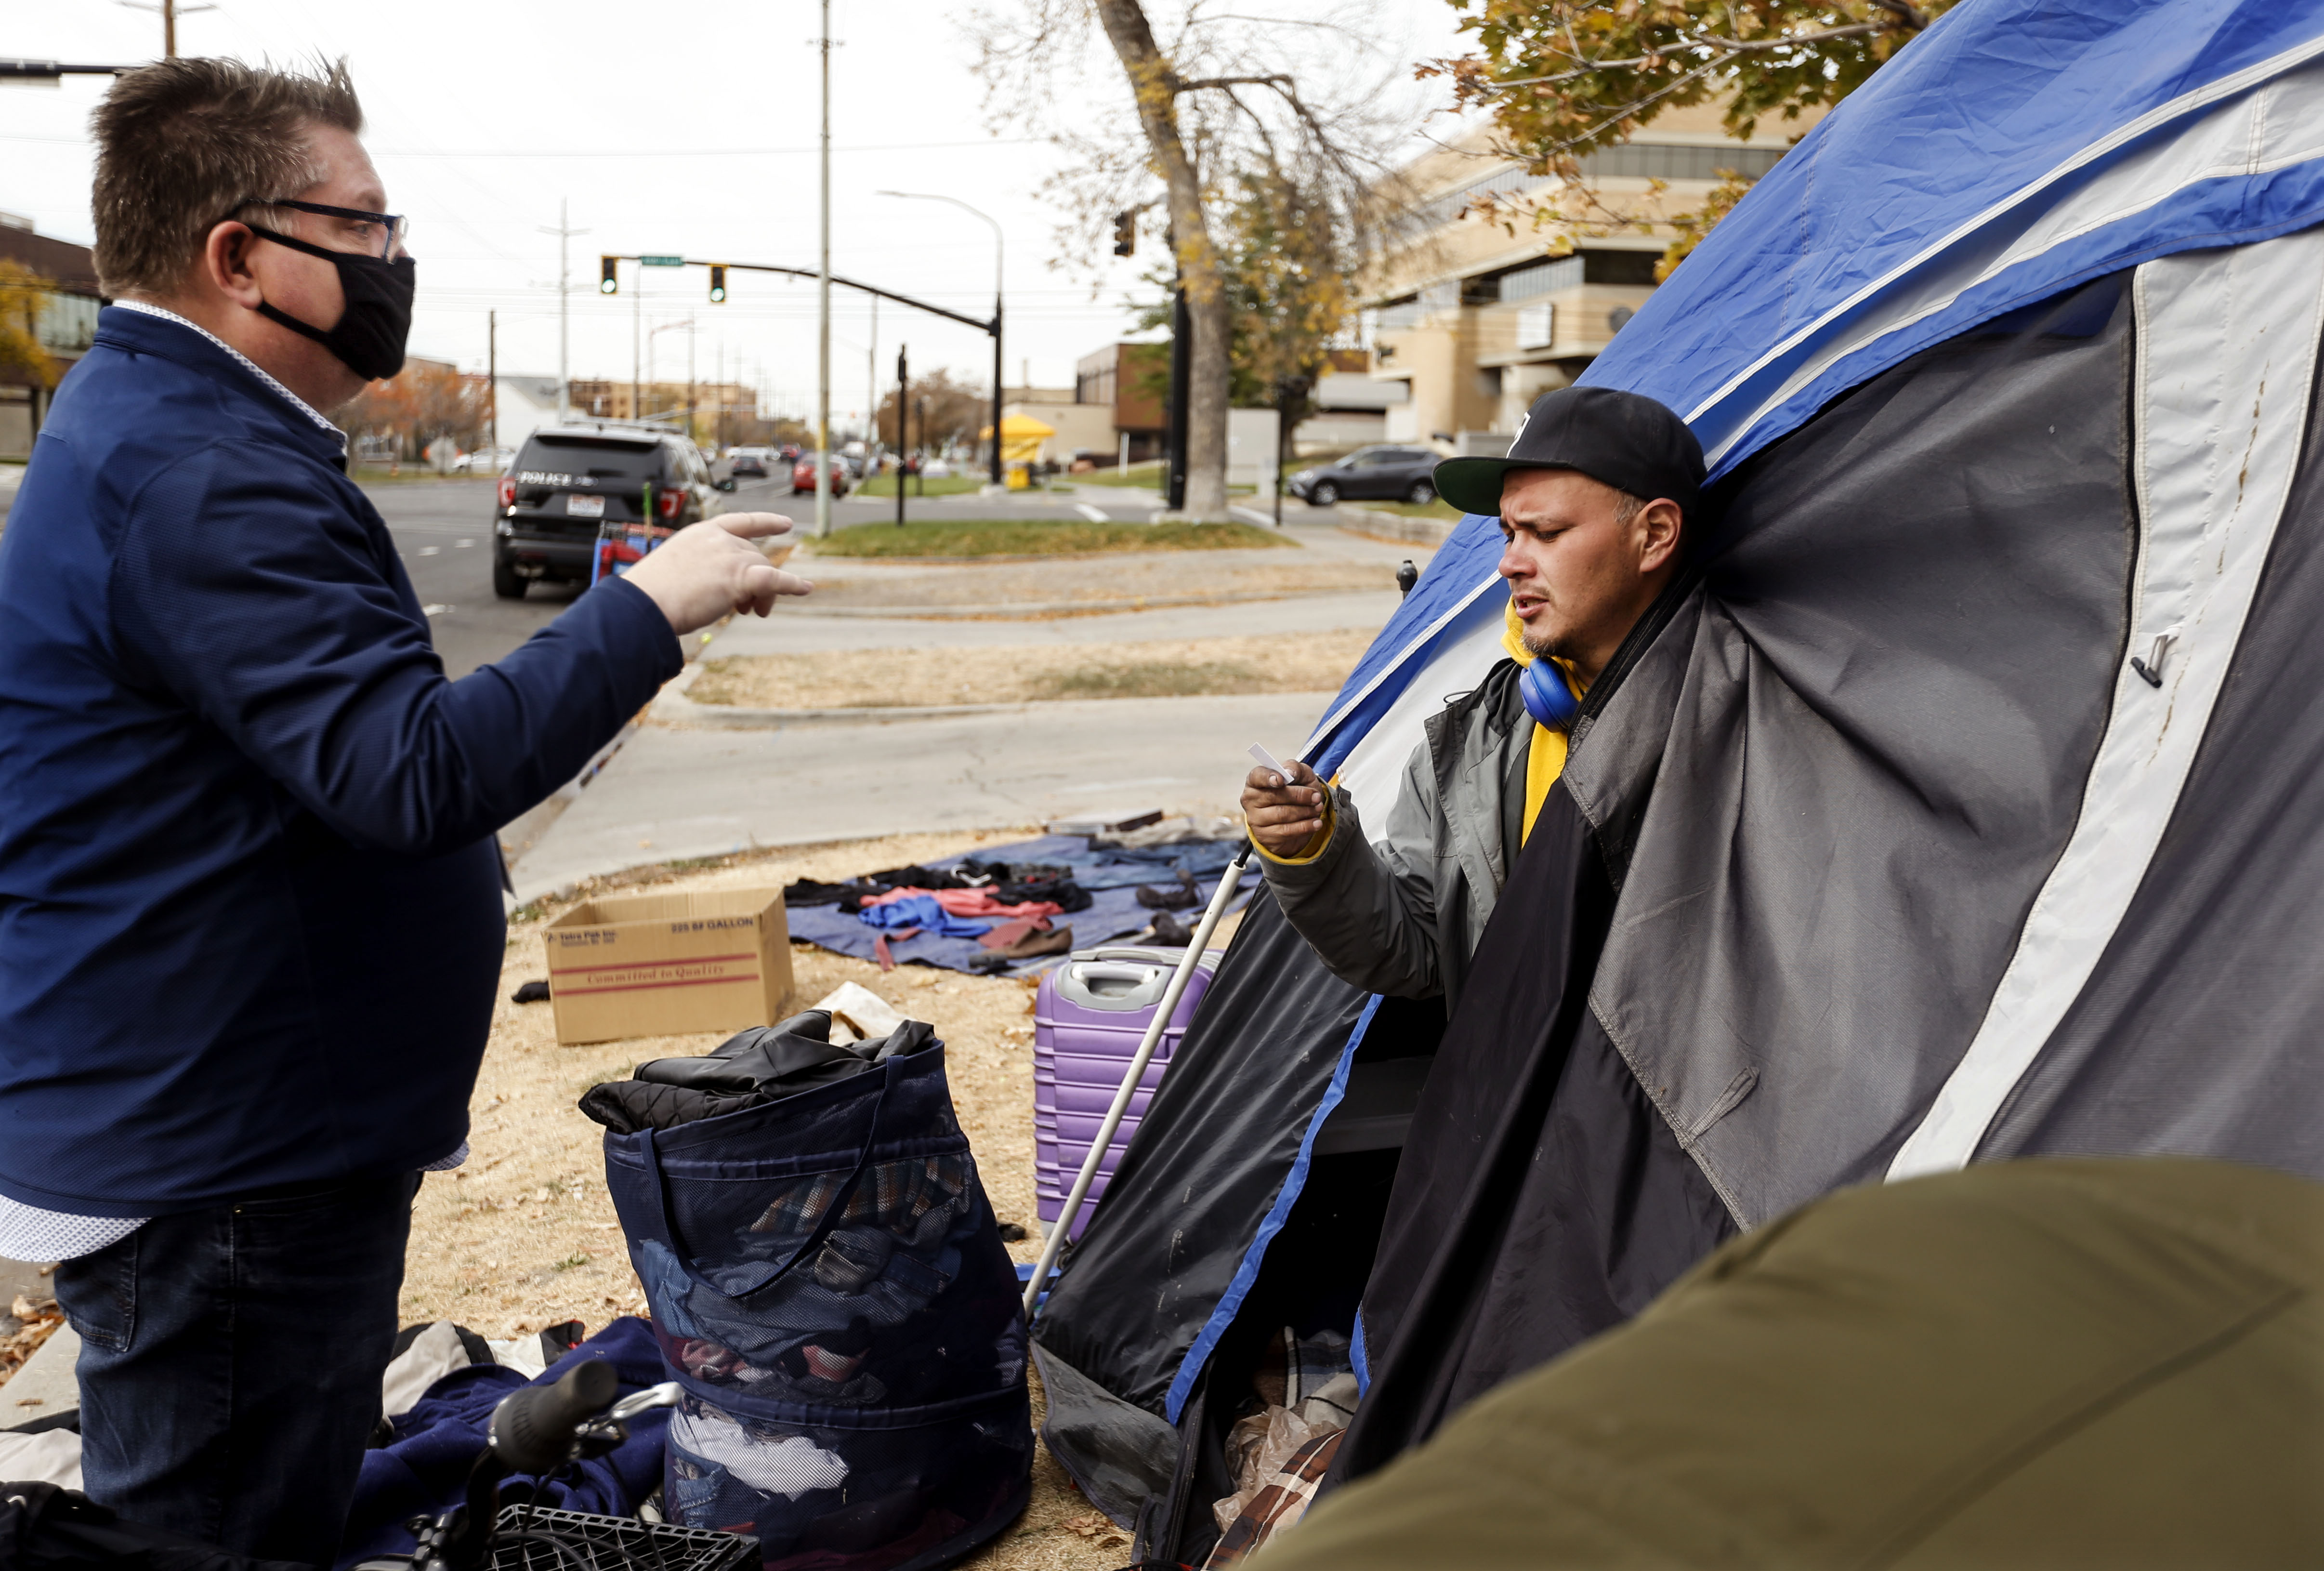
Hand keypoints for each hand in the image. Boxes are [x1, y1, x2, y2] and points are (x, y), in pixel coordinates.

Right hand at [623, 512, 813, 633]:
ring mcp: (730, 555)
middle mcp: (718, 540)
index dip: (766, 522)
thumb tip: (714, 589)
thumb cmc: (652, 595)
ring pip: (764, 570)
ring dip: (764, 593)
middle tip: (746, 607)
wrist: (644, 605)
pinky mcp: (739, 576)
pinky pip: (776, 579)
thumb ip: (699, 570)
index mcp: (701, 533)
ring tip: (752, 612)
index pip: (740, 522)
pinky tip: (805, 589)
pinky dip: (793, 585)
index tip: (785, 523)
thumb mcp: (675, 570)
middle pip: (755, 555)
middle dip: (756, 580)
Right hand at [1242, 759, 1325, 857]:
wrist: (1298, 817)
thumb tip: (1290, 773)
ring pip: (1282, 814)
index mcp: (1255, 780)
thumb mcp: (1300, 775)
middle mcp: (1250, 799)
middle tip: (1317, 797)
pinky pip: (1286, 831)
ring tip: (1318, 809)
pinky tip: (1316, 823)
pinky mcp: (1264, 836)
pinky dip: (1305, 826)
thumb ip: (1295, 768)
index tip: (1282, 779)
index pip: (1257, 776)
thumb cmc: (1296, 791)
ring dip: (1305, 812)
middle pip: (1274, 796)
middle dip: (1300, 796)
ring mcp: (1255, 819)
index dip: (1268, 777)